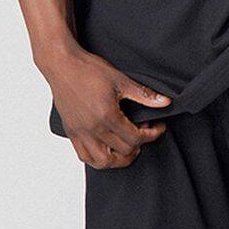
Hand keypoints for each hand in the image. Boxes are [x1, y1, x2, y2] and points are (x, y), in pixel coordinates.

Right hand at [41, 46, 170, 169]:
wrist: (63, 66)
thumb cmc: (89, 69)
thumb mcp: (121, 79)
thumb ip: (144, 94)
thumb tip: (165, 102)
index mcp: (107, 115)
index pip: (135, 138)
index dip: (152, 135)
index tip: (158, 127)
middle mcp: (93, 129)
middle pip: (123, 151)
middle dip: (139, 144)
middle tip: (144, 131)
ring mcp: (80, 133)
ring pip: (103, 162)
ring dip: (119, 159)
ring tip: (128, 146)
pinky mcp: (72, 133)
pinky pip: (85, 157)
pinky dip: (98, 159)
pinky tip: (107, 148)